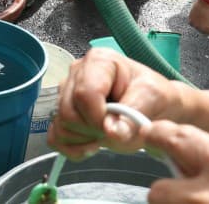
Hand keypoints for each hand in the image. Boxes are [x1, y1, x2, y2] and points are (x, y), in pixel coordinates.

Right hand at [48, 48, 178, 158]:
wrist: (153, 106)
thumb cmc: (152, 96)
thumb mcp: (152, 99)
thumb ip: (132, 115)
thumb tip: (111, 132)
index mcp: (99, 61)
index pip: (84, 93)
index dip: (98, 117)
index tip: (117, 128)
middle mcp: (77, 72)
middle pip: (68, 111)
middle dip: (92, 130)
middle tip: (115, 132)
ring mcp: (67, 92)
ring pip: (61, 125)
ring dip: (84, 140)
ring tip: (107, 137)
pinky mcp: (63, 112)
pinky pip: (55, 136)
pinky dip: (72, 147)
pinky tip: (91, 146)